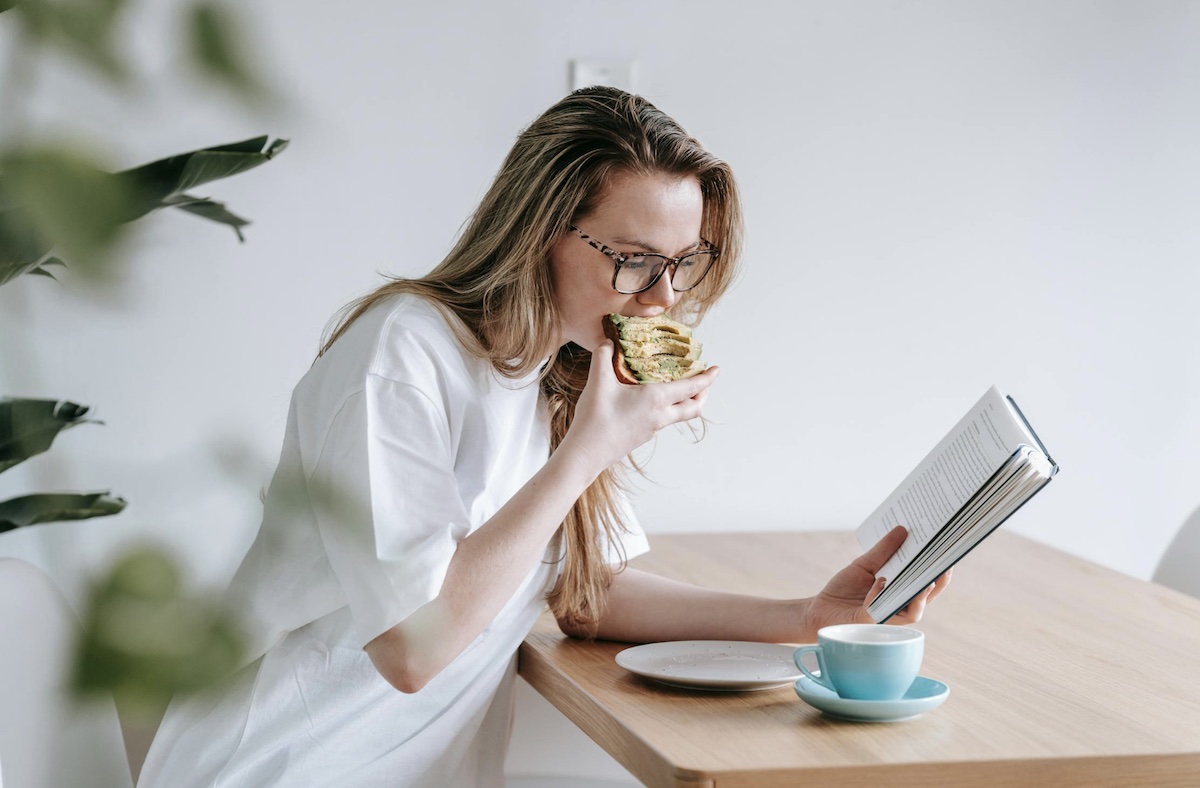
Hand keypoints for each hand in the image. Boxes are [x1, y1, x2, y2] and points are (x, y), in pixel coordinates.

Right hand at [560, 341, 718, 474]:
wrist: (587, 453)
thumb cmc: (595, 418)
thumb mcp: (597, 382)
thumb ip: (603, 357)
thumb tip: (608, 342)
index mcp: (655, 399)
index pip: (690, 388)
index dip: (706, 378)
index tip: (717, 369)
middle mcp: (660, 415)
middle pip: (693, 408)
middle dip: (703, 394)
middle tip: (704, 381)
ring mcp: (653, 428)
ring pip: (679, 415)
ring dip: (686, 402)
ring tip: (679, 388)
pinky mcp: (643, 436)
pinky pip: (663, 420)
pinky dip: (668, 409)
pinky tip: (652, 401)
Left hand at [802, 526, 951, 637]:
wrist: (820, 608)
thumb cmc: (844, 589)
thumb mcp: (864, 564)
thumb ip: (884, 550)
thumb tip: (903, 529)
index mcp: (901, 592)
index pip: (927, 584)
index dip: (941, 572)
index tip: (948, 554)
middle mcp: (899, 607)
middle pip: (927, 598)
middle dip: (936, 583)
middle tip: (943, 565)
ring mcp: (886, 616)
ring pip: (913, 612)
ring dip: (918, 595)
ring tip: (923, 579)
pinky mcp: (869, 622)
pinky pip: (880, 610)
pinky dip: (880, 594)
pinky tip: (880, 581)